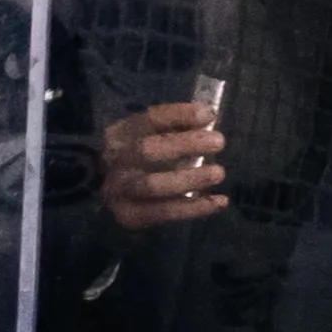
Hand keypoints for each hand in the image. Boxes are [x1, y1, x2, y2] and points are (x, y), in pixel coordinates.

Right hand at [101, 99, 228, 230]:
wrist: (111, 195)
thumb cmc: (141, 158)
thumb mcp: (153, 134)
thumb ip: (176, 125)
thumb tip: (207, 117)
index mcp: (122, 133)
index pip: (150, 119)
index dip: (180, 115)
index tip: (209, 115)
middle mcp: (116, 161)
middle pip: (147, 150)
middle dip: (185, 145)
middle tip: (218, 142)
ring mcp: (119, 191)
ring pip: (153, 185)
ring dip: (189, 179)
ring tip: (219, 173)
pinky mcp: (130, 216)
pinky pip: (164, 213)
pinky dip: (194, 208)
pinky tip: (220, 202)